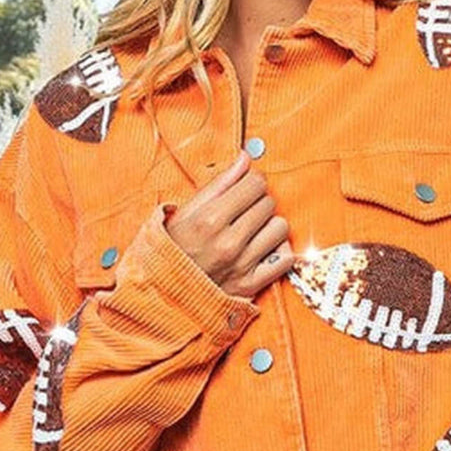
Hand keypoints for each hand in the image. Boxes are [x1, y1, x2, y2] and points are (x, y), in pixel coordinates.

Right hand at [163, 150, 294, 298]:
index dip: (252, 182)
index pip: (255, 184)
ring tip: (253, 230)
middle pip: (268, 203)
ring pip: (280, 228)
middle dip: (259, 202)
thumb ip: (219, 183)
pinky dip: (280, 251)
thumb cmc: (174, 247)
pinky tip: (265, 248)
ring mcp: (242, 265)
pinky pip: (286, 258)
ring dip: (270, 226)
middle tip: (244, 211)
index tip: (245, 188)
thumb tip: (245, 158)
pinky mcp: (251, 285)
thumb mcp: (186, 211)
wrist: (164, 291)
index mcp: (209, 219)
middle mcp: (228, 242)